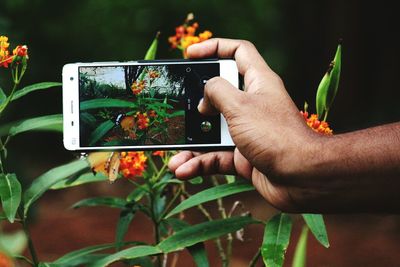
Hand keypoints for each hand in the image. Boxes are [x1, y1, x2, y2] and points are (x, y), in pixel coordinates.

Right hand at [169, 38, 322, 211]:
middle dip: (195, 104)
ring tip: (173, 157)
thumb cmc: (275, 135)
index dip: (214, 47)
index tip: (190, 54)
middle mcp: (252, 105)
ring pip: (212, 133)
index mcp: (258, 82)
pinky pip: (215, 157)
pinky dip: (199, 163)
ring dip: (191, 145)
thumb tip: (204, 95)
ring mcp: (246, 132)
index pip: (238, 52)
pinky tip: (183, 169)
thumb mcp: (240, 106)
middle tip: (176, 109)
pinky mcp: (243, 156)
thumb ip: (217, 91)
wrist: (302, 178)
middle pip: (218, 95)